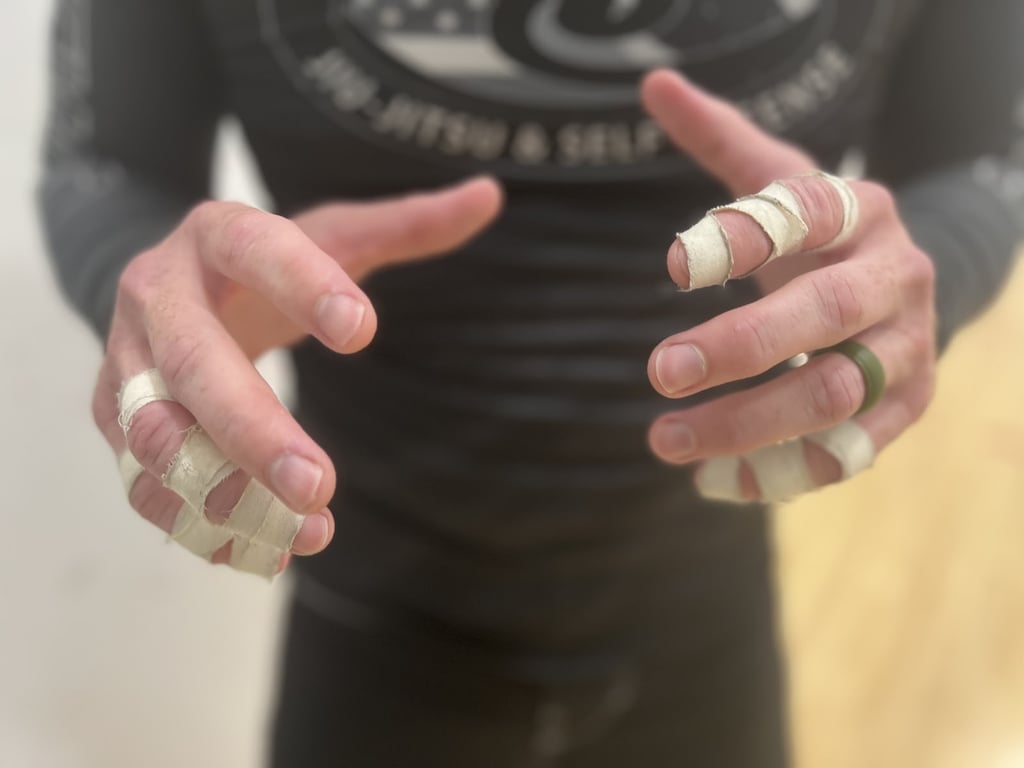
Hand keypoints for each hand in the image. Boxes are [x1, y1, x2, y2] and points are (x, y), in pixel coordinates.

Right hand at [93, 178, 502, 572]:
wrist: (160, 283)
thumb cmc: (257, 262)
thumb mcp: (326, 233)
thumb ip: (405, 225)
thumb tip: (490, 194)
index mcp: (215, 236)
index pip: (256, 249)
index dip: (304, 285)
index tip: (364, 329)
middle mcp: (156, 296)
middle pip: (193, 363)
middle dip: (253, 429)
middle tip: (319, 484)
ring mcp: (126, 362)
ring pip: (153, 433)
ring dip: (219, 491)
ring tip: (298, 531)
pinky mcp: (113, 418)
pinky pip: (141, 479)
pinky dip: (193, 522)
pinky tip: (257, 551)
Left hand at [640, 70, 936, 502]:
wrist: (907, 289)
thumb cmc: (821, 235)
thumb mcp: (780, 180)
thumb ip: (720, 139)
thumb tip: (654, 83)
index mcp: (859, 211)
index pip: (806, 214)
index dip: (742, 237)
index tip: (668, 267)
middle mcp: (894, 277)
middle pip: (823, 314)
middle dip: (740, 347)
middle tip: (657, 372)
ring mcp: (909, 348)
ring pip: (835, 393)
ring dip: (749, 424)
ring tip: (664, 442)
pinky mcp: (907, 408)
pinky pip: (849, 451)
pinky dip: (783, 470)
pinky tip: (717, 481)